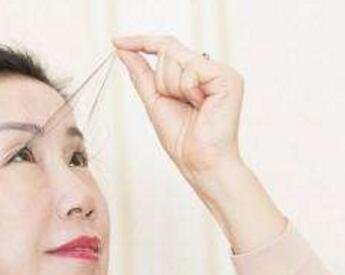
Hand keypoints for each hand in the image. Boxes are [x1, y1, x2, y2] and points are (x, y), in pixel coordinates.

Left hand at [112, 35, 244, 178]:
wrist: (199, 162)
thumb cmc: (181, 139)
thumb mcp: (154, 100)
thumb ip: (141, 73)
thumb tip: (122, 50)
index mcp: (197, 73)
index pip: (167, 46)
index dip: (141, 41)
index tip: (116, 41)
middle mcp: (211, 69)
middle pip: (168, 50)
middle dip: (162, 81)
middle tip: (180, 105)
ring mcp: (221, 72)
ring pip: (176, 59)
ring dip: (173, 88)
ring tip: (192, 108)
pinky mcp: (227, 77)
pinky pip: (191, 69)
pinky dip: (187, 90)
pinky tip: (201, 106)